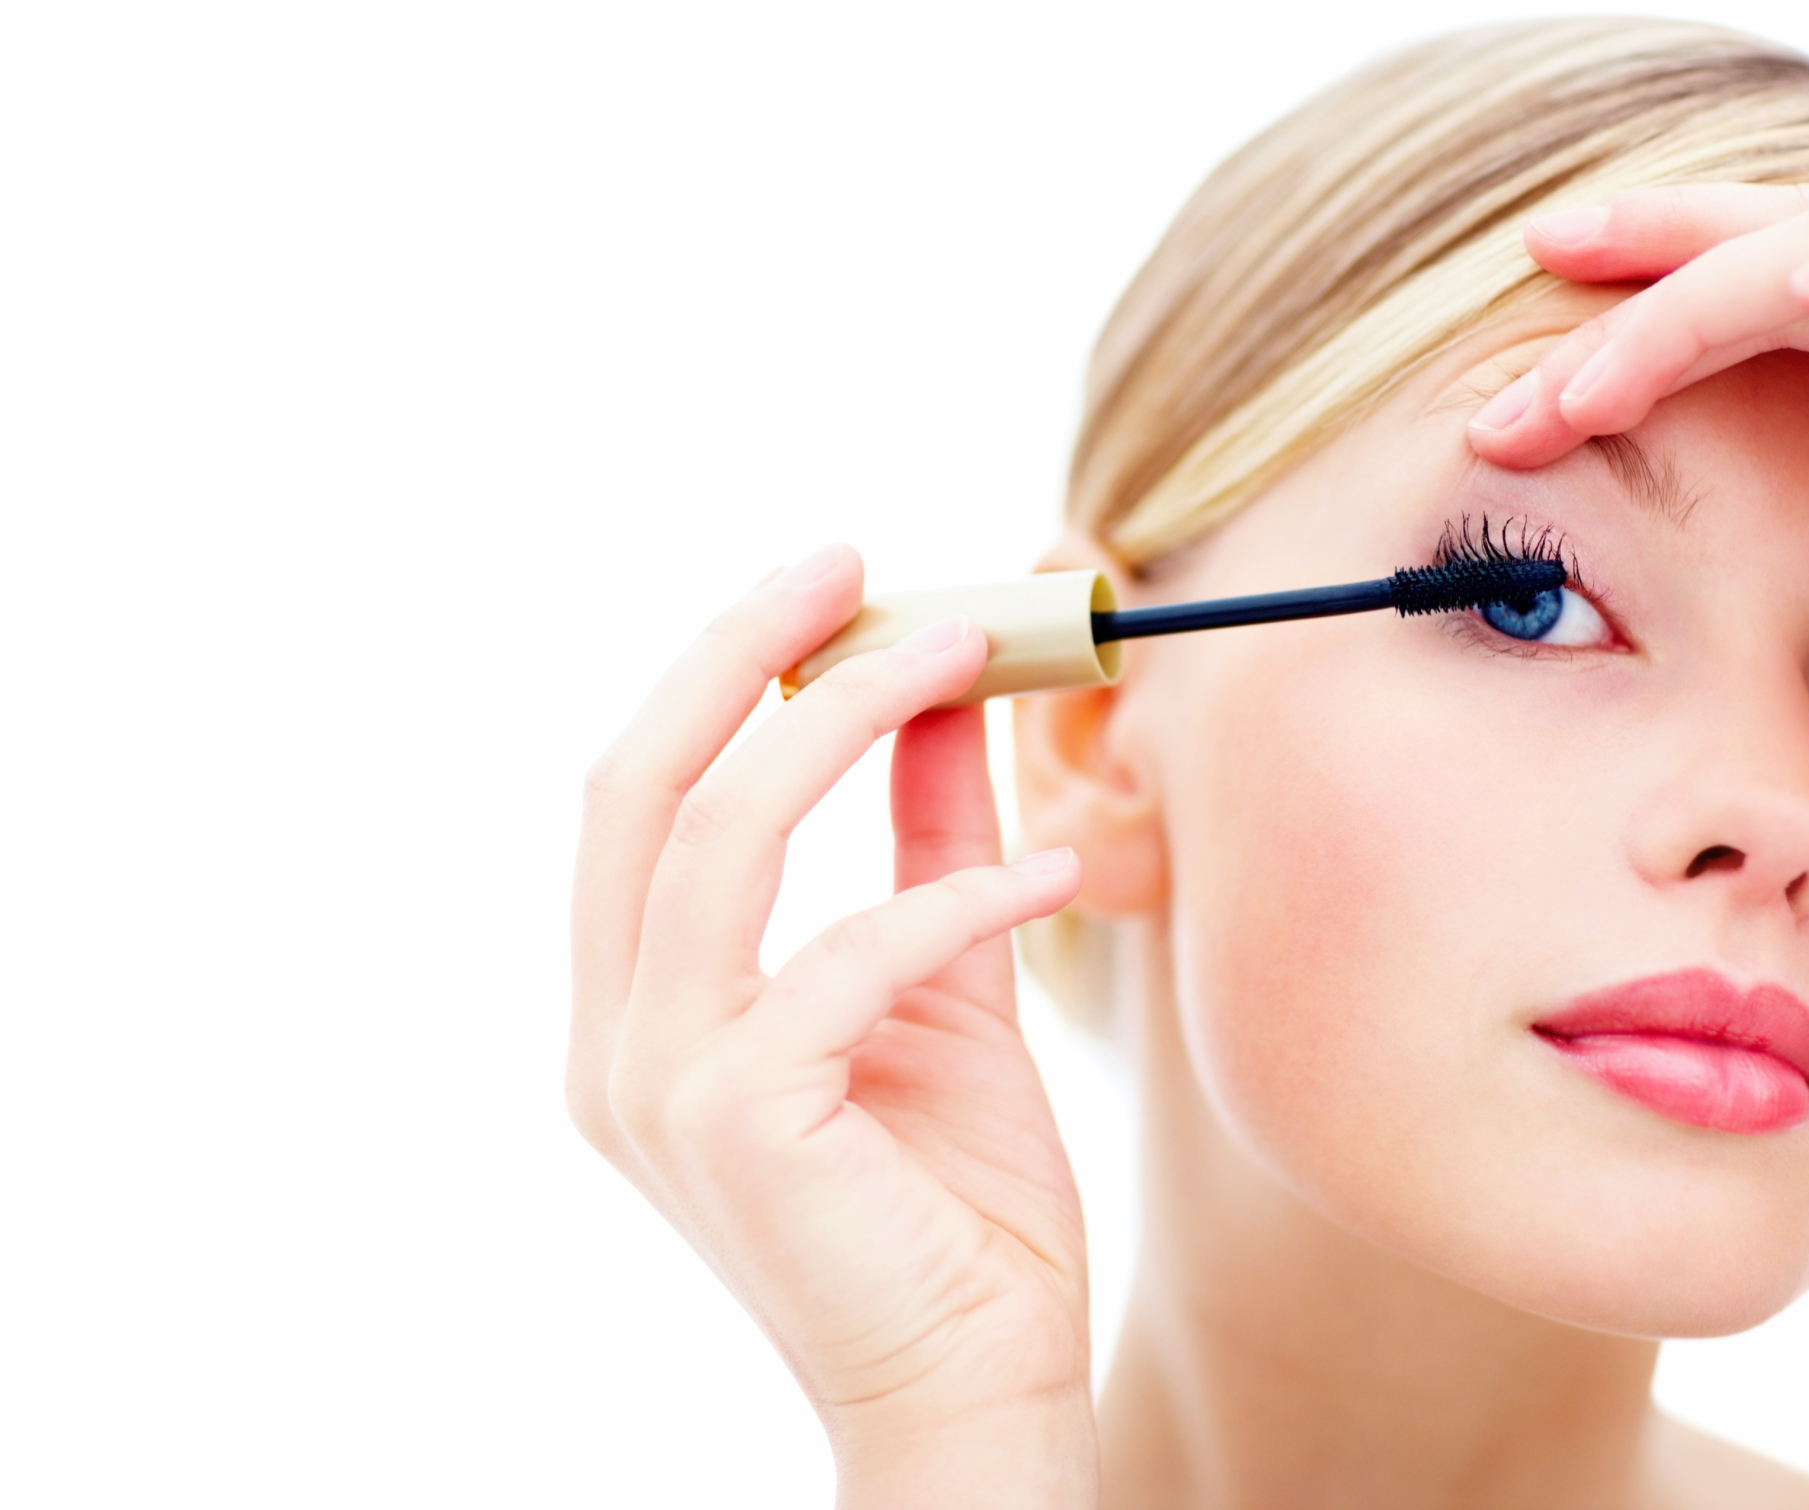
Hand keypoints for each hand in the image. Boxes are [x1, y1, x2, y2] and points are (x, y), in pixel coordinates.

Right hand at [567, 543, 1095, 1506]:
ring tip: (965, 656)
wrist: (978, 1384)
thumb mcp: (940, 985)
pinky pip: (849, 954)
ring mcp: (657, 1085)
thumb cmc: (955, 1202)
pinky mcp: (738, 1124)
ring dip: (847, 723)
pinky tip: (1057, 870)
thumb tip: (940, 694)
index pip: (642, 794)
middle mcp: (616, 1041)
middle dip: (742, 652)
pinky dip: (962, 893)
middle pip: (638, 785)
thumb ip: (925, 845)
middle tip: (854, 560)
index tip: (832, 578)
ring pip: (719, 840)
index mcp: (642, 1007)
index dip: (722, 669)